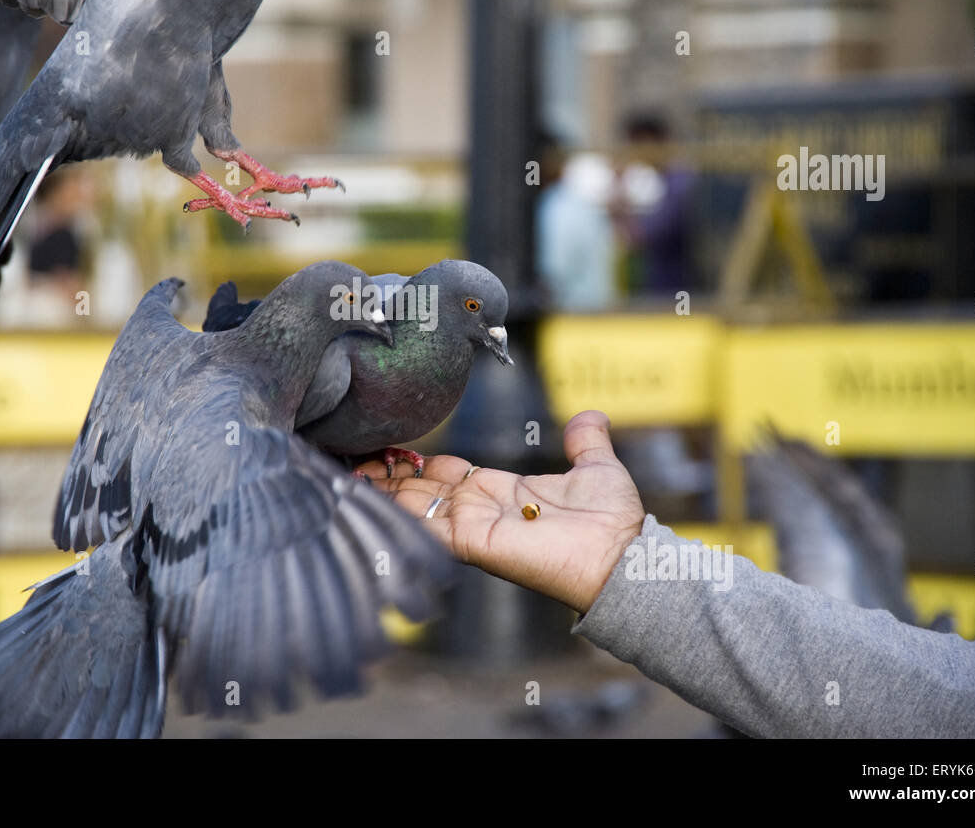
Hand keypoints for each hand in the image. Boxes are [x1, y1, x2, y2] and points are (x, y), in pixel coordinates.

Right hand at [358, 411, 644, 612]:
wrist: (622, 557)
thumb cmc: (613, 522)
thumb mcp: (597, 468)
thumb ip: (586, 442)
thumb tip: (590, 416)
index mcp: (501, 490)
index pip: (447, 474)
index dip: (420, 460)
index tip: (393, 444)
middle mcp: (482, 510)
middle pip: (423, 489)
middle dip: (390, 474)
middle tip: (356, 456)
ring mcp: (475, 528)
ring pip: (417, 507)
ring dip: (385, 491)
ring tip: (352, 472)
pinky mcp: (476, 543)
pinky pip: (430, 528)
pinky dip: (401, 513)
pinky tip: (374, 495)